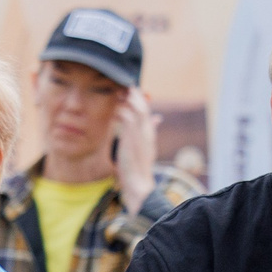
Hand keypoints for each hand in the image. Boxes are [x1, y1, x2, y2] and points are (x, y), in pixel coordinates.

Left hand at [110, 86, 161, 208]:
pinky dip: (122, 110)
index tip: (130, 93)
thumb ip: (145, 136)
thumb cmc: (137, 170)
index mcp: (149, 134)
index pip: (146, 111)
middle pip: (143, 105)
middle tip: (123, 86)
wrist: (140, 185)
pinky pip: (128, 116)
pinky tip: (115, 109)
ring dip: (128, 98)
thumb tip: (155, 121)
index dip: (139, 100)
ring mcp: (141, 134)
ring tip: (118, 92)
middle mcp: (148, 131)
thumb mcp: (142, 151)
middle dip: (134, 94)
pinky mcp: (132, 138)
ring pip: (137, 107)